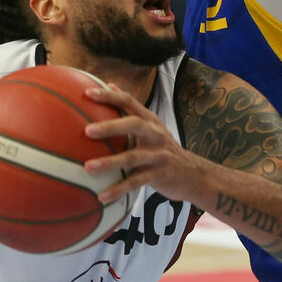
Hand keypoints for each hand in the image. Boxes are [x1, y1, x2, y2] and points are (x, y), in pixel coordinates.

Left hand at [83, 84, 207, 204]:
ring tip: (88, 167)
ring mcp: (158, 155)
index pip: (129, 102)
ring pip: (132, 157)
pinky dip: (118, 190)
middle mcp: (155, 134)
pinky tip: (102, 196)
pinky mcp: (160, 175)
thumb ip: (131, 111)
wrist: (194, 174)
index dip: (110, 96)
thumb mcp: (151, 128)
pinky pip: (136, 183)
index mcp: (150, 120)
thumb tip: (109, 85)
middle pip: (133, 125)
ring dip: (110, 162)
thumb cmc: (163, 149)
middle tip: (87, 131)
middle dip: (110, 126)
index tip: (88, 94)